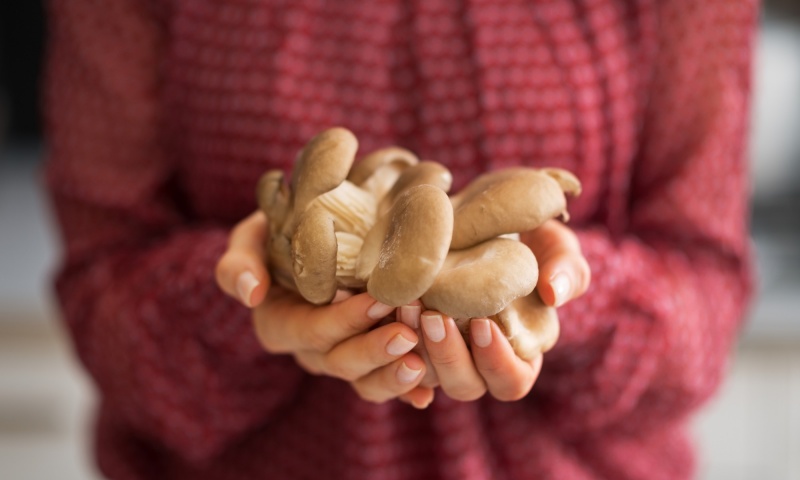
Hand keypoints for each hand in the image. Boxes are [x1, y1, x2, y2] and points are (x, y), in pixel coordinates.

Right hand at [215, 211, 434, 406]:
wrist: (315, 237)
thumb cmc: (280, 234)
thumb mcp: (251, 239)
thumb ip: (240, 262)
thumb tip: (251, 293)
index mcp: (280, 325)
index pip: (312, 330)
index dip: (344, 320)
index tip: (378, 299)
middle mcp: (310, 350)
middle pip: (341, 361)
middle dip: (374, 350)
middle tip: (407, 335)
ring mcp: (340, 359)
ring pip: (364, 381)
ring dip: (392, 377)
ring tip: (420, 365)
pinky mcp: (369, 362)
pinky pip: (385, 383)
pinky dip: (406, 393)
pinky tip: (426, 396)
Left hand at [396, 219, 590, 403]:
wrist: (478, 218)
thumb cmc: (526, 238)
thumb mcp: (554, 244)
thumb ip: (567, 268)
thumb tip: (556, 293)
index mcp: (519, 354)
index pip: (511, 382)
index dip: (497, 362)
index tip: (483, 324)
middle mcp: (476, 363)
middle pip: (463, 386)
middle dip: (446, 354)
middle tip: (431, 314)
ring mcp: (438, 353)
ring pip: (422, 374)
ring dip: (412, 346)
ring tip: (406, 304)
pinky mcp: (406, 336)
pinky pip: (388, 356)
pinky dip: (383, 337)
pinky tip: (378, 308)